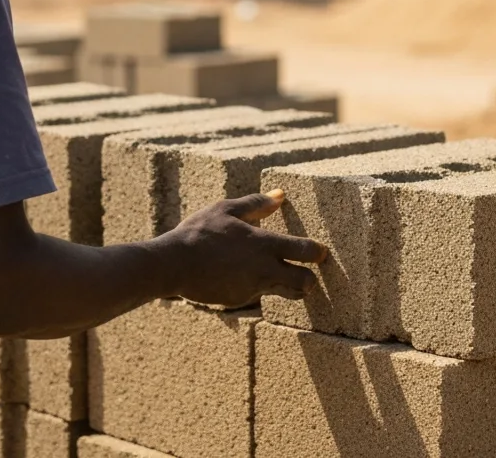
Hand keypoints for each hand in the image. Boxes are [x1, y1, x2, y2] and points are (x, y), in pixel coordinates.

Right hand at [159, 189, 326, 308]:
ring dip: (289, 287)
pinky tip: (245, 276)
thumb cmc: (200, 231)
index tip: (321, 251)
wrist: (174, 264)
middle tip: (308, 273)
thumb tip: (280, 195)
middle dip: (310, 280)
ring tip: (284, 277)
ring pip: (285, 294)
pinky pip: (258, 295)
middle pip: (305, 283)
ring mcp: (252, 289)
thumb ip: (256, 204)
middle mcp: (263, 270)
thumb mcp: (227, 209)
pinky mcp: (239, 301)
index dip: (318, 252)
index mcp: (263, 244)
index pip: (305, 251)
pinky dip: (259, 287)